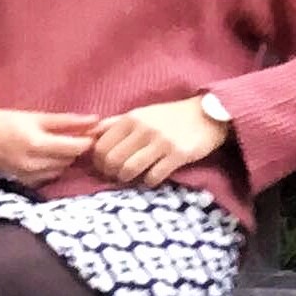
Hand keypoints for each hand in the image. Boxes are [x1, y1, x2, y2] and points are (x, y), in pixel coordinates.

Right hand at [0, 104, 104, 186]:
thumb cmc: (2, 121)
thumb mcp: (34, 116)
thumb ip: (66, 121)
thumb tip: (95, 120)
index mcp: (37, 144)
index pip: (75, 148)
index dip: (87, 141)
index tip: (90, 133)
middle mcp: (33, 164)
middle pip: (69, 159)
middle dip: (74, 148)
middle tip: (73, 136)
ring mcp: (29, 177)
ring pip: (61, 169)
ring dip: (63, 158)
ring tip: (55, 144)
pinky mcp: (25, 184)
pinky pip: (49, 176)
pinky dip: (51, 167)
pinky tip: (44, 156)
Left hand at [89, 97, 232, 185]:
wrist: (206, 115)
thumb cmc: (169, 117)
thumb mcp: (141, 114)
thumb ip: (115, 123)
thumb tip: (89, 135)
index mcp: (130, 118)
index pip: (100, 145)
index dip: (97, 161)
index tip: (103, 167)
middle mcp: (143, 129)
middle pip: (112, 160)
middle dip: (110, 173)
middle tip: (116, 176)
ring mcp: (161, 142)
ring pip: (129, 169)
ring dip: (126, 179)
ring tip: (131, 178)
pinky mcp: (178, 154)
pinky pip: (154, 176)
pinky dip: (149, 182)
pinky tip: (151, 178)